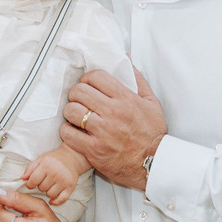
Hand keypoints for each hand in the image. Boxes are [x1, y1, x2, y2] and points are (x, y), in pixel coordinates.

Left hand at [21, 148, 84, 205]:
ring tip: (50, 185)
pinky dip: (56, 201)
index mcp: (46, 166)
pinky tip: (53, 199)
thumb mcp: (40, 159)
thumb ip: (30, 168)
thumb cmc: (54, 159)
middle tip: (44, 181)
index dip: (30, 184)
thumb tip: (22, 178)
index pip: (33, 181)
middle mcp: (55, 173)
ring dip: (48, 192)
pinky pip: (61, 199)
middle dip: (40, 186)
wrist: (72, 157)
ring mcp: (64, 181)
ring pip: (50, 194)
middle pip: (41, 188)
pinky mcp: (70, 187)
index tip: (32, 183)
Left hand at [61, 66, 165, 189]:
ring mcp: (102, 132)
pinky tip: (74, 131)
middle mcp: (113, 113)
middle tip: (79, 100)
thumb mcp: (151, 102)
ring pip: (71, 111)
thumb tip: (125, 58)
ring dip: (70, 112)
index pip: (95, 77)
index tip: (87, 84)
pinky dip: (67, 131)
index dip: (87, 78)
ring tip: (76, 115)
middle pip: (79, 91)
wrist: (154, 163)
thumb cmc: (152, 134)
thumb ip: (137, 78)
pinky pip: (69, 134)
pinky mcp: (93, 149)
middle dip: (76, 94)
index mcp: (125, 99)